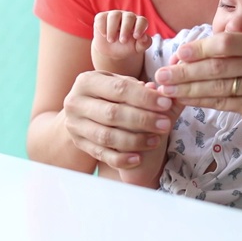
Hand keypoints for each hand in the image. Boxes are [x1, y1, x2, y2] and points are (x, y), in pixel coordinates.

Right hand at [63, 70, 181, 169]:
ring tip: (156, 140)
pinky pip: (100, 154)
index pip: (120, 88)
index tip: (166, 104)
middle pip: (112, 114)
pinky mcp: (78, 143)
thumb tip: (158, 91)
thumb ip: (137, 87)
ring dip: (134, 140)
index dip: (145, 97)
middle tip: (165, 124)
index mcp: (87, 81)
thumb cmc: (108, 93)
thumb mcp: (118, 82)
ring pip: (107, 136)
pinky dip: (120, 159)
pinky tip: (138, 159)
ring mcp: (74, 125)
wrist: (82, 109)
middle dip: (143, 120)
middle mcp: (76, 102)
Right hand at [92, 10, 151, 59]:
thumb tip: (144, 37)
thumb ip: (144, 43)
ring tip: (111, 40)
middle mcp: (127, 16)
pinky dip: (102, 26)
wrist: (111, 51)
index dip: (140, 27)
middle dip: (126, 29)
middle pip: (129, 17)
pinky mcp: (102, 17)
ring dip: (112, 29)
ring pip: (114, 16)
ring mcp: (115, 15)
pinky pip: (101, 18)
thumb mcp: (137, 48)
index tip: (136, 37)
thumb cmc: (127, 47)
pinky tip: (104, 35)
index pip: (142, 21)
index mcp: (138, 22)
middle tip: (123, 41)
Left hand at [152, 32, 241, 132]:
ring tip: (166, 90)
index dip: (200, 48)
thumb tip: (182, 51)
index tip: (178, 54)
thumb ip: (220, 49)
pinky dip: (199, 101)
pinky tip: (182, 100)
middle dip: (185, 71)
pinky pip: (222, 103)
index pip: (225, 43)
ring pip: (217, 86)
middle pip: (218, 66)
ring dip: (187, 88)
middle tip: (161, 75)